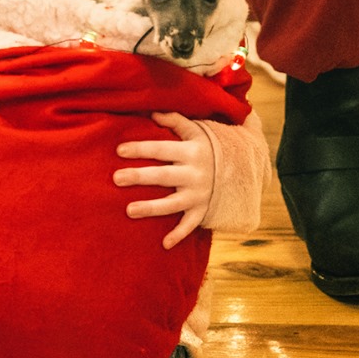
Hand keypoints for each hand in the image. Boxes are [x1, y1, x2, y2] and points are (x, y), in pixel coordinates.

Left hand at [114, 112, 215, 248]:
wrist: (242, 168)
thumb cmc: (210, 147)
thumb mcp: (198, 130)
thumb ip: (176, 121)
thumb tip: (152, 113)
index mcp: (191, 151)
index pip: (161, 148)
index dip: (140, 148)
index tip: (119, 150)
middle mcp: (194, 174)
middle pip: (163, 175)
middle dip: (139, 177)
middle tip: (116, 178)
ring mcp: (199, 194)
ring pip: (172, 203)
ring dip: (151, 208)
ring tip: (129, 210)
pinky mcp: (203, 210)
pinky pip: (190, 225)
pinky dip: (179, 235)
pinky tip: (164, 244)